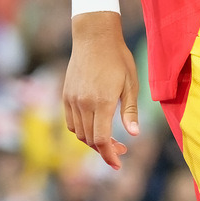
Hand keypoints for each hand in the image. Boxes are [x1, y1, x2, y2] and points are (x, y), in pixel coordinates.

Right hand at [63, 12, 139, 168]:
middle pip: (90, 140)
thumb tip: (134, 134)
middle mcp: (84, 104)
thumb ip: (130, 110)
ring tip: (108, 139)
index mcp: (102, 102)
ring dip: (92, 141)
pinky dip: (81, 130)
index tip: (118, 164)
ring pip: (79, 133)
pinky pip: (71, 122)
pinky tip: (94, 125)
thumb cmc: (118, 57)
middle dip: (104, 150)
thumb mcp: (131, 82)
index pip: (102, 140)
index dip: (109, 156)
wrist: (94, 36)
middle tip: (121, 149)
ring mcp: (72, 100)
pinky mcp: (66, 95)